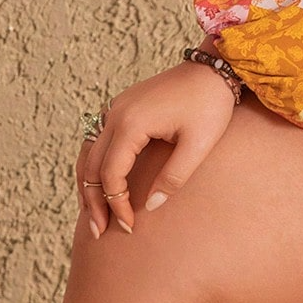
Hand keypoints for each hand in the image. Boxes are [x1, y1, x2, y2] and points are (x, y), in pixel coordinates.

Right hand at [74, 60, 237, 237]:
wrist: (214, 69)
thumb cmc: (210, 105)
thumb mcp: (199, 145)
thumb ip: (174, 177)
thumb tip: (150, 207)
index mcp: (132, 122)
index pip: (112, 174)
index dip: (117, 204)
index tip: (129, 226)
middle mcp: (115, 113)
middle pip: (91, 166)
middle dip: (94, 202)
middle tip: (100, 232)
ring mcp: (115, 108)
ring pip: (87, 153)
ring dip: (88, 185)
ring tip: (94, 215)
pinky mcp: (121, 107)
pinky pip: (96, 141)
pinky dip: (94, 165)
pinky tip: (100, 185)